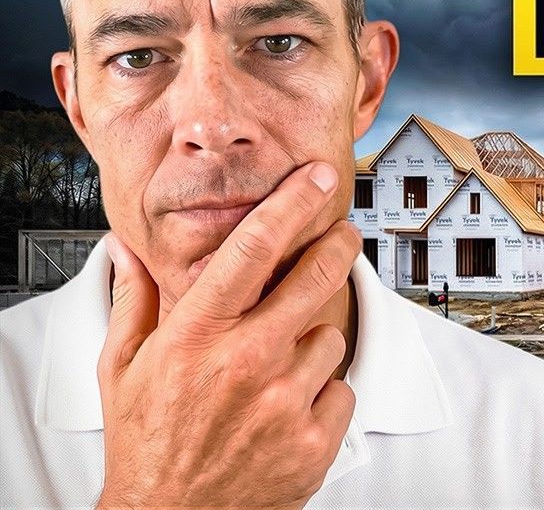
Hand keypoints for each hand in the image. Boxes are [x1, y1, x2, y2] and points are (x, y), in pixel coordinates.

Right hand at [96, 162, 360, 508]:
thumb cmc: (148, 442)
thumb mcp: (122, 369)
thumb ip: (134, 301)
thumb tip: (128, 248)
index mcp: (197, 336)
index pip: (252, 249)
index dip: (290, 205)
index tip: (315, 179)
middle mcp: (246, 361)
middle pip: (315, 277)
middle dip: (336, 246)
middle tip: (342, 234)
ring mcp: (285, 401)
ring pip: (329, 337)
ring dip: (312, 343)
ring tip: (277, 369)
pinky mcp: (314, 438)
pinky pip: (340, 389)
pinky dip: (323, 394)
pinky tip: (289, 408)